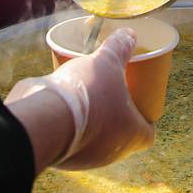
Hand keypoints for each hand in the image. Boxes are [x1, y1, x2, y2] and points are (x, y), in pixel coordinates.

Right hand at [6, 28, 154, 169]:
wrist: (44, 117)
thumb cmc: (87, 92)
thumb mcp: (107, 60)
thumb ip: (120, 46)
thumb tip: (129, 33)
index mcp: (131, 135)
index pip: (147, 134)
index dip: (146, 117)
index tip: (141, 102)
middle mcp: (112, 154)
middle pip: (122, 136)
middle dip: (119, 116)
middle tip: (115, 94)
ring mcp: (86, 159)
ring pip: (97, 140)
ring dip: (95, 121)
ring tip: (90, 96)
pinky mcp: (63, 156)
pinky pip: (73, 139)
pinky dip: (73, 125)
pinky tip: (68, 105)